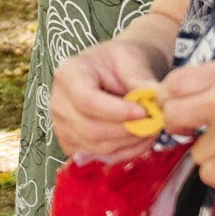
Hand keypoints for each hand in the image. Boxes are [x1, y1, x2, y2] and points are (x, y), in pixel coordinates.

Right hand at [49, 33, 175, 159]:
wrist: (114, 71)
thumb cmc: (121, 61)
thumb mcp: (131, 59)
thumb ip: (140, 79)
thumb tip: (156, 100)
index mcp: (68, 74)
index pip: (86, 101)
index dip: (116, 112)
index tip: (144, 111)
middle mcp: (58, 103)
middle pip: (90, 129)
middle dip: (127, 130)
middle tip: (155, 122)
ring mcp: (62, 126)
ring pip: (97, 147)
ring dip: (129, 142)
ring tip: (152, 128)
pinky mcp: (72, 144)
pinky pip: (100, 157)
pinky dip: (126, 152)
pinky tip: (141, 137)